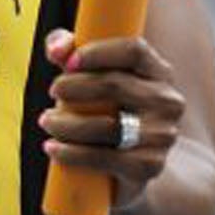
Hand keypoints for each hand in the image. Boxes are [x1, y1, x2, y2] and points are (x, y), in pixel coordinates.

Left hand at [38, 28, 186, 210]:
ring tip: (47, 121)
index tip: (68, 62)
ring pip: (108, 126)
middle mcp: (168, 101)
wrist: (130, 165)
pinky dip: (72, 153)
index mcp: (158, 72)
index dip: (98, 52)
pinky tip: (52, 148)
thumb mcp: (92, 76)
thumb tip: (56, 49)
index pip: (134, 50)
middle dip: (74, 87)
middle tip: (53, 91)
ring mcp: (162, 136)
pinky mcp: (149, 166)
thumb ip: (71, 52)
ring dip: (67, 123)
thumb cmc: (108, 110)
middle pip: (115, 85)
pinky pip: (105, 158)